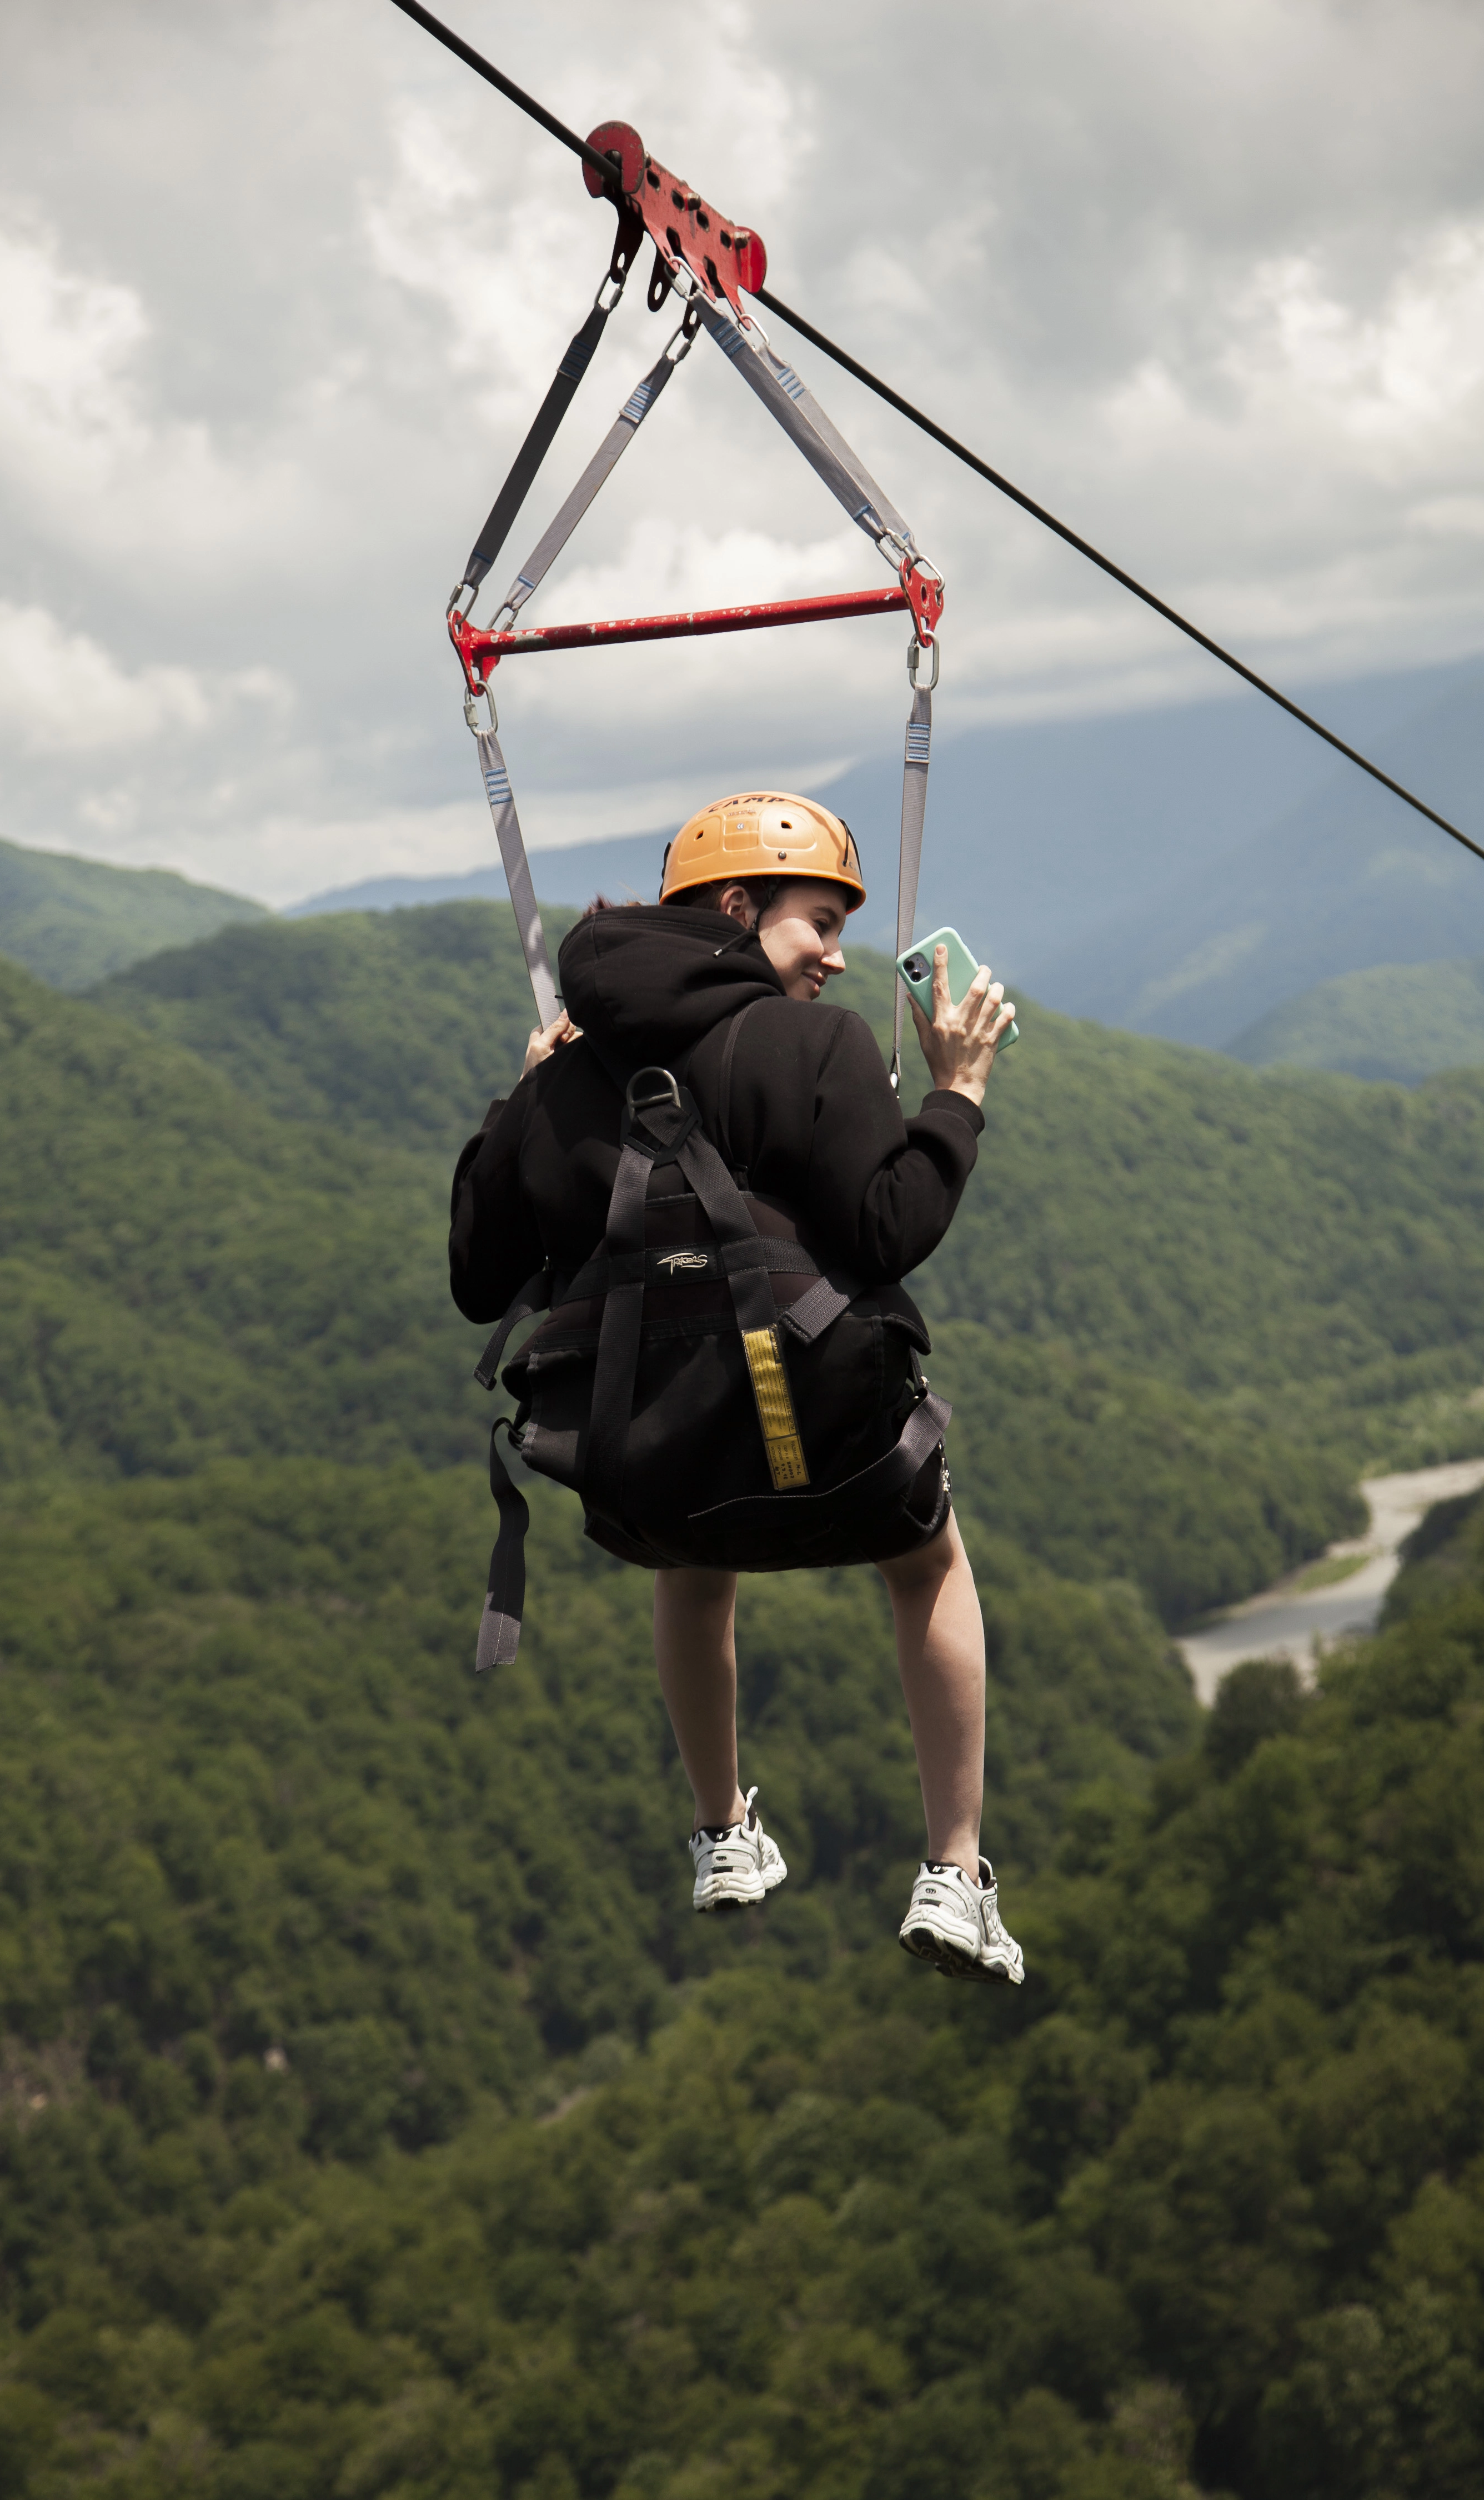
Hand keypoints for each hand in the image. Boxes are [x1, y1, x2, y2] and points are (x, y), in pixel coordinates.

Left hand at [522, 1008, 581, 1076]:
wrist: (538, 1090)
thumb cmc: (535, 1068)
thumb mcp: (542, 1046)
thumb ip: (554, 1028)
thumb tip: (566, 1011)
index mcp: (542, 1031)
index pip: (558, 1018)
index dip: (562, 1026)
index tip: (561, 1037)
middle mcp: (552, 1037)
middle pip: (568, 1027)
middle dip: (568, 1036)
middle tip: (561, 1047)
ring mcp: (560, 1046)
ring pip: (575, 1036)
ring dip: (572, 1045)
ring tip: (563, 1056)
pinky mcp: (567, 1054)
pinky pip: (577, 1046)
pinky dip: (576, 1050)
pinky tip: (570, 1057)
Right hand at [909, 945, 1014, 1106]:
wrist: (958, 1088)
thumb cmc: (939, 1063)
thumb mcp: (925, 1040)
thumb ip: (919, 1016)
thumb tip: (912, 995)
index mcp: (941, 1021)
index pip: (939, 985)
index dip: (940, 964)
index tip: (942, 948)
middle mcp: (960, 1023)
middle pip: (974, 988)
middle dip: (982, 973)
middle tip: (984, 969)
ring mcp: (978, 1031)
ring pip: (993, 1000)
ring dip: (997, 989)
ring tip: (997, 986)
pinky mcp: (993, 1040)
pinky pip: (1005, 1018)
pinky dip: (1008, 1009)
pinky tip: (1007, 1006)